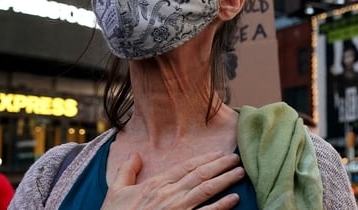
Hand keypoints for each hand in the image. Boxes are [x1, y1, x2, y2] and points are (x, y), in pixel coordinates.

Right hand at [101, 151, 244, 209]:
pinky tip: (234, 199)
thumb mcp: (116, 192)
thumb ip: (126, 171)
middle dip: (221, 165)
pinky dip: (221, 206)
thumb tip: (135, 154)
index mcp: (156, 184)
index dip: (206, 158)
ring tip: (240, 173)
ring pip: (207, 190)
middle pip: (201, 175)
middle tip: (237, 157)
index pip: (187, 166)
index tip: (220, 152)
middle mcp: (169, 195)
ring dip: (226, 180)